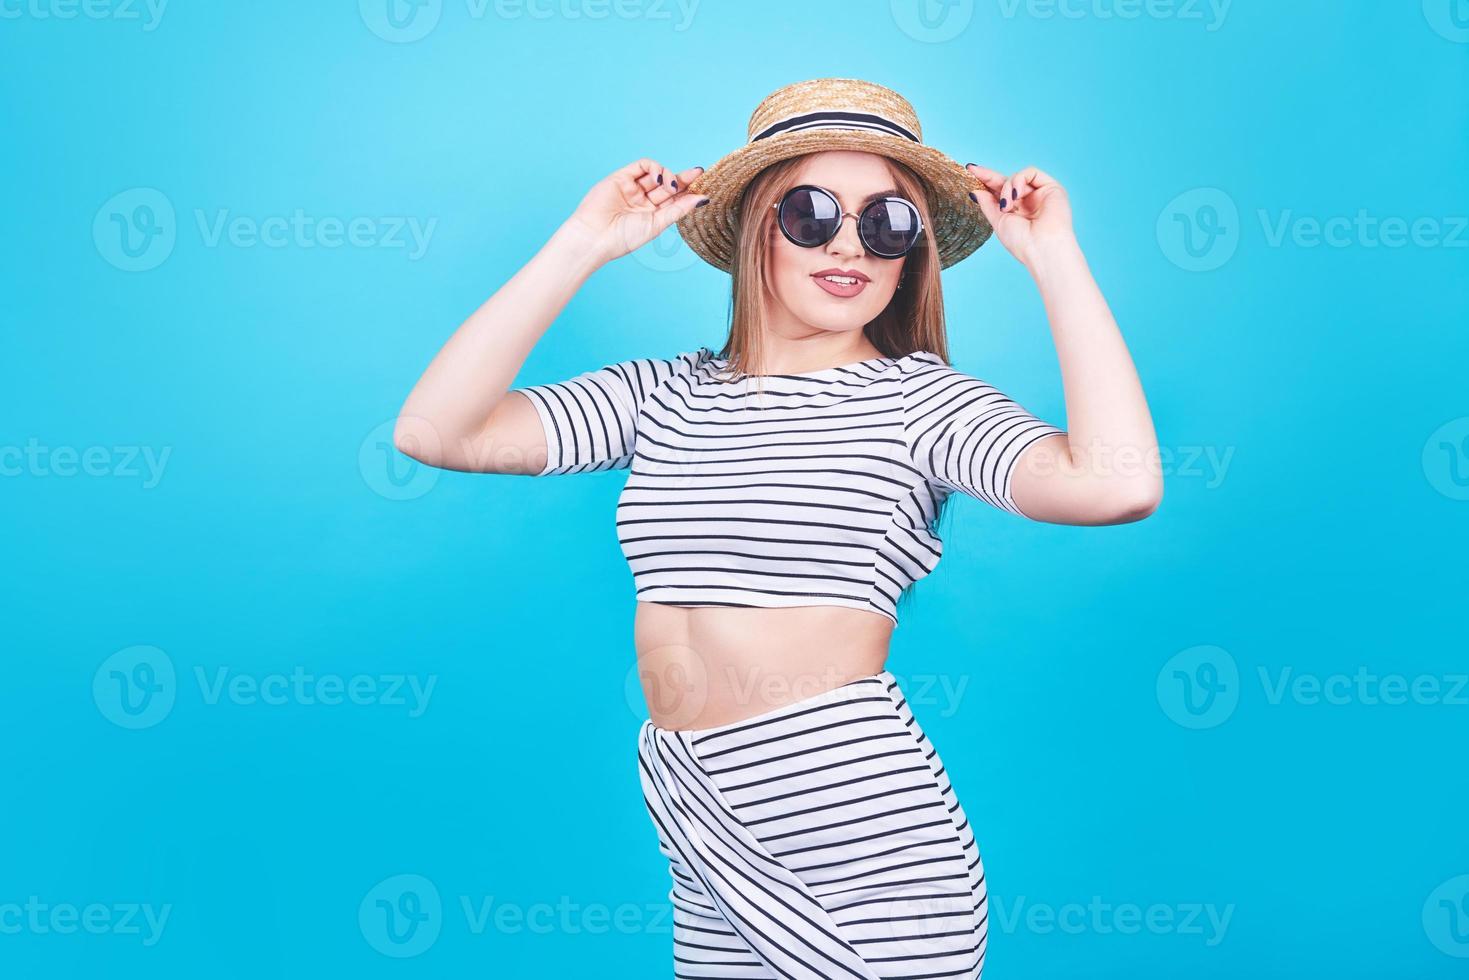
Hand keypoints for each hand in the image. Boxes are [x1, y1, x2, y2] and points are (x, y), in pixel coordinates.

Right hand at [560, 158, 707, 266]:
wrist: (595, 236)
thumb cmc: (623, 237)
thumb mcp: (657, 224)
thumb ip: (679, 209)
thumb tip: (703, 198)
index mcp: (652, 214)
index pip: (674, 198)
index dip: (688, 191)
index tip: (703, 186)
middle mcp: (642, 200)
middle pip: (668, 184)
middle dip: (683, 179)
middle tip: (697, 174)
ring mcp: (632, 188)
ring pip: (657, 173)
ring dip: (669, 175)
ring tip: (670, 185)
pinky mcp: (621, 177)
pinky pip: (642, 165)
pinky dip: (654, 168)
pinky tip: (659, 177)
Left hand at [965, 163, 1076, 268]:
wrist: (1042, 248)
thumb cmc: (1021, 241)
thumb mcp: (998, 221)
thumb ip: (988, 204)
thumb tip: (975, 190)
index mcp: (1016, 211)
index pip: (999, 192)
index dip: (985, 181)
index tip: (969, 171)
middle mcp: (1028, 201)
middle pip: (1006, 181)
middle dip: (988, 176)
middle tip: (972, 170)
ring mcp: (1040, 193)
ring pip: (1016, 178)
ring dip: (1006, 189)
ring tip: (1006, 206)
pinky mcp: (1051, 187)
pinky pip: (1030, 173)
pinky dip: (1019, 181)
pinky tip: (1016, 196)